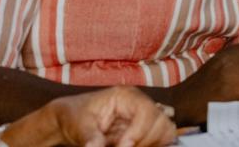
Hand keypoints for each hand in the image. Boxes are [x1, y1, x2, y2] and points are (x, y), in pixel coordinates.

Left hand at [2, 86, 174, 146]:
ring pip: (167, 129)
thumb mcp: (79, 126)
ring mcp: (146, 115)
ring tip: (129, 146)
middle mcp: (141, 103)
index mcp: (126, 96)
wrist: (72, 120)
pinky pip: (164, 137)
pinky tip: (139, 146)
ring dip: (153, 143)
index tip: (124, 146)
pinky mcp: (147, 128)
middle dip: (146, 140)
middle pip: (162, 121)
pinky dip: (156, 145)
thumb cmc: (75, 116)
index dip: (139, 132)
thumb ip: (90, 138)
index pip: (146, 110)